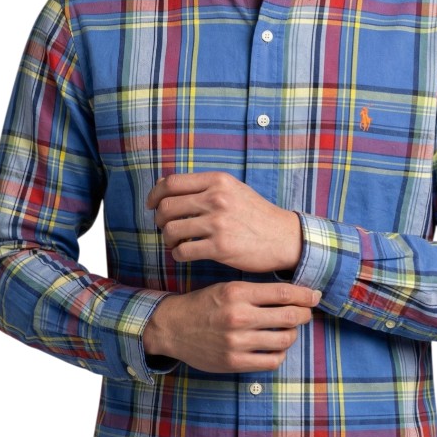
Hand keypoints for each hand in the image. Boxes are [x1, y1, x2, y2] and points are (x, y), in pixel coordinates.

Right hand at [143, 281, 320, 372]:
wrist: (173, 328)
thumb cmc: (204, 305)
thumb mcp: (227, 288)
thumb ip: (257, 291)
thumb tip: (294, 294)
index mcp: (238, 293)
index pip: (284, 293)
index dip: (305, 295)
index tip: (314, 296)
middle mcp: (239, 317)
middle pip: (290, 316)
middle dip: (304, 314)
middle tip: (306, 313)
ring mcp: (237, 342)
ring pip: (284, 340)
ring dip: (292, 334)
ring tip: (288, 330)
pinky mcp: (234, 362)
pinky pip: (272, 361)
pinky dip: (279, 353)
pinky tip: (275, 347)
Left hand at [147, 172, 301, 272]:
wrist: (284, 238)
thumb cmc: (256, 214)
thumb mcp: (233, 189)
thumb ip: (204, 186)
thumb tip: (165, 185)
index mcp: (218, 181)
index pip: (171, 183)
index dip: (155, 194)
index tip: (152, 205)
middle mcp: (217, 199)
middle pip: (166, 207)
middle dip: (160, 220)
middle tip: (166, 228)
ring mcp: (218, 223)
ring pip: (171, 230)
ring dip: (168, 239)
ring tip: (176, 243)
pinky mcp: (220, 247)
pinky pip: (183, 251)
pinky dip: (178, 254)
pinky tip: (185, 254)